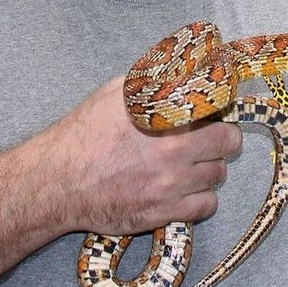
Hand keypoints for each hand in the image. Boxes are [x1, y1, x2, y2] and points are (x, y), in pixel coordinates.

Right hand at [46, 76, 242, 234]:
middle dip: (222, 139)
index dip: (220, 112)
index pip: (219, 113)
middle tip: (208, 138)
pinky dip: (201, 197)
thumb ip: (150, 84)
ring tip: (190, 164)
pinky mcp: (164, 213)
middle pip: (228, 145)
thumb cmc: (83, 135)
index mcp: (166, 122)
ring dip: (209, 168)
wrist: (59, 182)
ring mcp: (171, 187)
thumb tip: (175, 72)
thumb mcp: (115, 93)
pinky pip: (206, 206)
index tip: (214, 114)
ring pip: (217, 176)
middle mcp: (175, 155)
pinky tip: (185, 188)